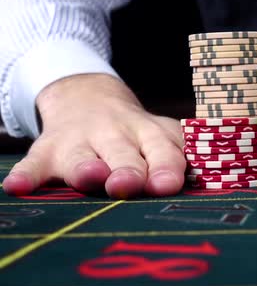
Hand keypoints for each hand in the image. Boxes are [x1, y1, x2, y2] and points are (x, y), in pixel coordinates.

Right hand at [2, 74, 185, 198]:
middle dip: (128, 170)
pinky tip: (17, 187)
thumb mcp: (160, 135)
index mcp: (148, 134)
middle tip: (129, 185)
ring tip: (89, 177)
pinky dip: (26, 175)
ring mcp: (79, 140)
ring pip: (81, 157)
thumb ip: (178, 155)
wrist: (89, 98)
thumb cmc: (136, 132)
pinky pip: (34, 162)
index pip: (163, 149)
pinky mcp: (48, 149)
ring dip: (84, 168)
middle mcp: (115, 134)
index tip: (168, 184)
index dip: (166, 166)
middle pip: (123, 154)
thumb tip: (208, 183)